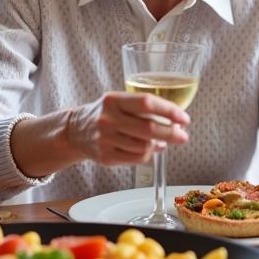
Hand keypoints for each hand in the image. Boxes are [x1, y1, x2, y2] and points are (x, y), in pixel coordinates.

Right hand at [67, 92, 189, 166]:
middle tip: (183, 136)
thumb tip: (175, 123)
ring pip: (145, 146)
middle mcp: (108, 119)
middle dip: (171, 133)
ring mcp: (105, 139)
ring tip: (160, 141)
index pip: (147, 103)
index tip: (184, 118)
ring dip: (158, 145)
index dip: (169, 110)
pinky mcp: (105, 157)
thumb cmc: (105, 114)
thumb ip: (144, 109)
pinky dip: (148, 154)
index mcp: (113, 100)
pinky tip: (148, 149)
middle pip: (148, 128)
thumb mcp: (119, 102)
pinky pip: (137, 158)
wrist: (75, 131)